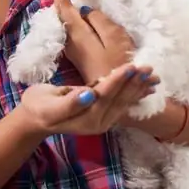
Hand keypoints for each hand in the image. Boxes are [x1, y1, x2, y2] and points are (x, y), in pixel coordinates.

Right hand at [15, 63, 156, 136]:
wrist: (35, 118)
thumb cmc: (39, 107)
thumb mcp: (50, 105)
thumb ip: (70, 103)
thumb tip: (89, 95)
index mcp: (86, 118)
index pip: (105, 96)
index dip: (118, 81)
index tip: (130, 66)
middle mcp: (99, 121)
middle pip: (119, 99)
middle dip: (134, 83)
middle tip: (148, 68)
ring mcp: (103, 120)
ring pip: (124, 101)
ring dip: (139, 87)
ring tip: (153, 75)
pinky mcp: (104, 114)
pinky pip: (122, 102)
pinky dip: (135, 93)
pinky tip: (146, 87)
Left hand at [54, 0, 149, 85]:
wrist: (116, 96)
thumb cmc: (119, 65)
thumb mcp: (115, 38)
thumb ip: (99, 20)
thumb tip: (84, 10)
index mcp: (77, 34)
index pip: (63, 9)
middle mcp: (70, 43)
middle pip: (62, 17)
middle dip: (62, 0)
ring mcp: (74, 51)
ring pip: (66, 26)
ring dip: (68, 11)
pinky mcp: (80, 58)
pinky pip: (73, 34)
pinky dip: (75, 22)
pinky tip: (83, 20)